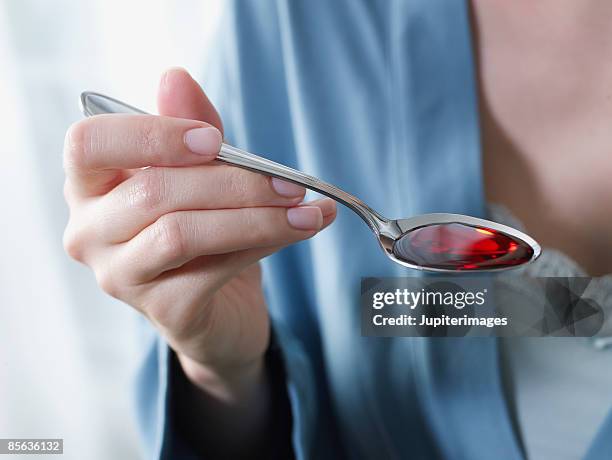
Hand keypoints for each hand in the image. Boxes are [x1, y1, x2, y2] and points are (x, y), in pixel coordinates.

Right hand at [62, 68, 335, 396]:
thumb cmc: (204, 231)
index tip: (212, 139)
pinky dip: (264, 243)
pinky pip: (214, 268)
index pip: (89, 144)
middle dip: (234, 181)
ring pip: (182, 231)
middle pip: (153, 191)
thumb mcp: (200, 175)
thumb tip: (175, 77)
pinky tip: (298, 231)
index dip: (152, 135)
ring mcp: (121, 277)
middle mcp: (90, 233)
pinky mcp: (162, 311)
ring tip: (305, 209)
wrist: (221, 306)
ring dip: (256, 215)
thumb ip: (189, 129)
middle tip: (290, 181)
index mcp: (91, 186)